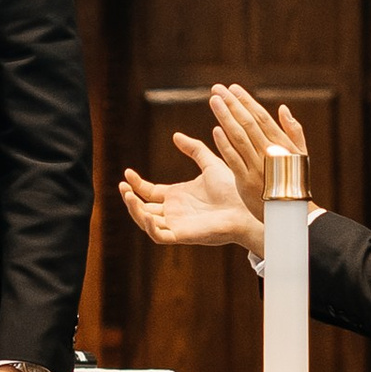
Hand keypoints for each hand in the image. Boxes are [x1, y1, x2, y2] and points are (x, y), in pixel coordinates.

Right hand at [120, 125, 263, 255]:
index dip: (137, 184)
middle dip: (129, 198)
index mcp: (177, 196)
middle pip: (142, 207)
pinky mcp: (182, 235)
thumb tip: (176, 135)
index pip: (149, 192)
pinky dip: (149, 226)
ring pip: (145, 222)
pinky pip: (158, 235)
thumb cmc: (232, 189)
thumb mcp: (209, 164)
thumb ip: (194, 150)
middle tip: (123, 186)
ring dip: (134, 210)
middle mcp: (174, 211)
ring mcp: (177, 224)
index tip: (128, 172)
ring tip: (129, 195)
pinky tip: (146, 212)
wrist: (247, 207)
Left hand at [207, 85, 308, 225]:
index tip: (232, 88)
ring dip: (225, 117)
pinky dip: (225, 144)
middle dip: (232, 104)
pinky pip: (234, 160)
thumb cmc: (295, 182)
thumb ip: (293, 131)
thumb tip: (283, 108)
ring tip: (214, 101)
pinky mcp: (246, 181)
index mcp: (281, 144)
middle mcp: (269, 152)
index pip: (260, 117)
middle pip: (247, 123)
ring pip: (239, 137)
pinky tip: (216, 130)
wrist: (290, 213)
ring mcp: (257, 166)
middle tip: (217, 88)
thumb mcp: (299, 155)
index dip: (246, 101)